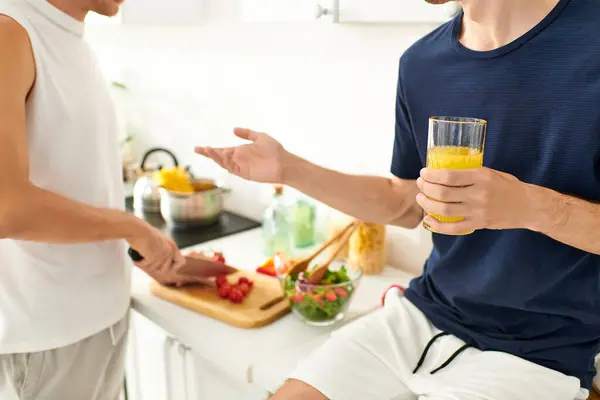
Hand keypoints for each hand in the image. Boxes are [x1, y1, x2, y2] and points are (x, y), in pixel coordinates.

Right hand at [127, 221, 190, 285]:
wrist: (137, 230)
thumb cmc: (145, 234)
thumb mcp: (159, 242)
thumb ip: (163, 252)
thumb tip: (163, 266)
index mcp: (172, 246)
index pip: (181, 262)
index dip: (175, 268)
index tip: (168, 270)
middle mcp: (170, 250)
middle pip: (164, 269)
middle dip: (153, 266)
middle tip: (145, 259)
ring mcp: (163, 253)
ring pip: (153, 268)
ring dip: (145, 264)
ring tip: (141, 254)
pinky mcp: (155, 256)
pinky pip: (146, 265)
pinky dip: (139, 262)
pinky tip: (139, 254)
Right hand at [195, 128, 286, 182]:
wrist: (284, 162)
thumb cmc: (275, 150)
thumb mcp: (259, 137)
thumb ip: (247, 134)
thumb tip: (233, 129)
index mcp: (240, 152)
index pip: (222, 150)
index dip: (211, 150)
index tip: (200, 147)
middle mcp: (238, 160)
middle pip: (219, 157)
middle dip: (209, 154)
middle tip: (197, 149)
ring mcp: (241, 167)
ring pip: (224, 163)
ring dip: (215, 157)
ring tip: (207, 149)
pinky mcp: (245, 173)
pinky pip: (232, 168)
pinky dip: (225, 161)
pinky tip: (221, 154)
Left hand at [415, 167, 531, 234]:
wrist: (528, 206)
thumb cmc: (508, 186)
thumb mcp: (491, 173)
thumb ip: (470, 174)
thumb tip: (444, 172)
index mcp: (482, 177)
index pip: (450, 175)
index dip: (432, 175)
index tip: (424, 172)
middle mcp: (479, 194)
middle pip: (443, 193)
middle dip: (426, 188)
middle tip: (420, 184)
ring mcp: (478, 211)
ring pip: (445, 210)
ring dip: (428, 204)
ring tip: (420, 198)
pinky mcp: (478, 224)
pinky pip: (453, 228)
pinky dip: (437, 226)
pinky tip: (428, 220)